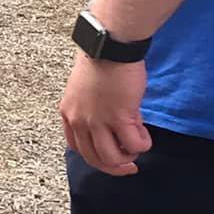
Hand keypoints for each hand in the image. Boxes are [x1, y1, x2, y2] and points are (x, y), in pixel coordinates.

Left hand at [60, 51, 152, 176]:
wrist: (109, 47)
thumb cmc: (102, 61)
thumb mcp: (85, 90)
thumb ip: (93, 110)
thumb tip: (112, 125)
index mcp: (68, 113)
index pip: (77, 148)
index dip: (95, 158)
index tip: (110, 158)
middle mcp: (79, 120)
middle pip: (93, 159)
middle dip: (114, 166)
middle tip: (130, 164)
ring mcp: (98, 121)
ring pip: (111, 158)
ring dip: (128, 157)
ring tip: (137, 145)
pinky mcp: (119, 117)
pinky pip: (133, 144)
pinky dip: (142, 145)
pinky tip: (145, 134)